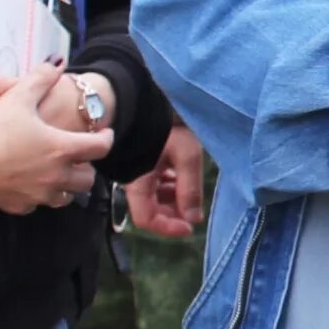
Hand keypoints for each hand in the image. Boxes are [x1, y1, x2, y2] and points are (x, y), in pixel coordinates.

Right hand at [0, 62, 115, 214]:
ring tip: (58, 170)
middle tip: (79, 155)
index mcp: (62, 149)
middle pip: (88, 179)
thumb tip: (56, 63)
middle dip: (87, 166)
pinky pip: (38, 205)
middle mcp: (56, 176)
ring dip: (67, 184)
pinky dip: (40, 195)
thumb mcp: (16, 98)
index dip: (107, 138)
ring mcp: (38, 196)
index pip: (100, 148)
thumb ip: (40, 79)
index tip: (104, 133)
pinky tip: (31, 184)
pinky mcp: (19, 207)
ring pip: (67, 197)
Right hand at [126, 122, 207, 236]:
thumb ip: (190, 189)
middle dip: (174, 214)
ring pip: (155, 197)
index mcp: (137, 183)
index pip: (146, 219)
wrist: (148, 99)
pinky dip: (170, 186)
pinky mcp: (143, 163)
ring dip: (174, 199)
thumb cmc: (166, 126)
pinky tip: (181, 178)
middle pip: (151, 210)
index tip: (190, 227)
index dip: (168, 228)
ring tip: (190, 190)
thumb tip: (193, 220)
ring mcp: (137, 172)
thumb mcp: (186, 156)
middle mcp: (133, 181)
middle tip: (195, 209)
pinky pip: (155, 183)